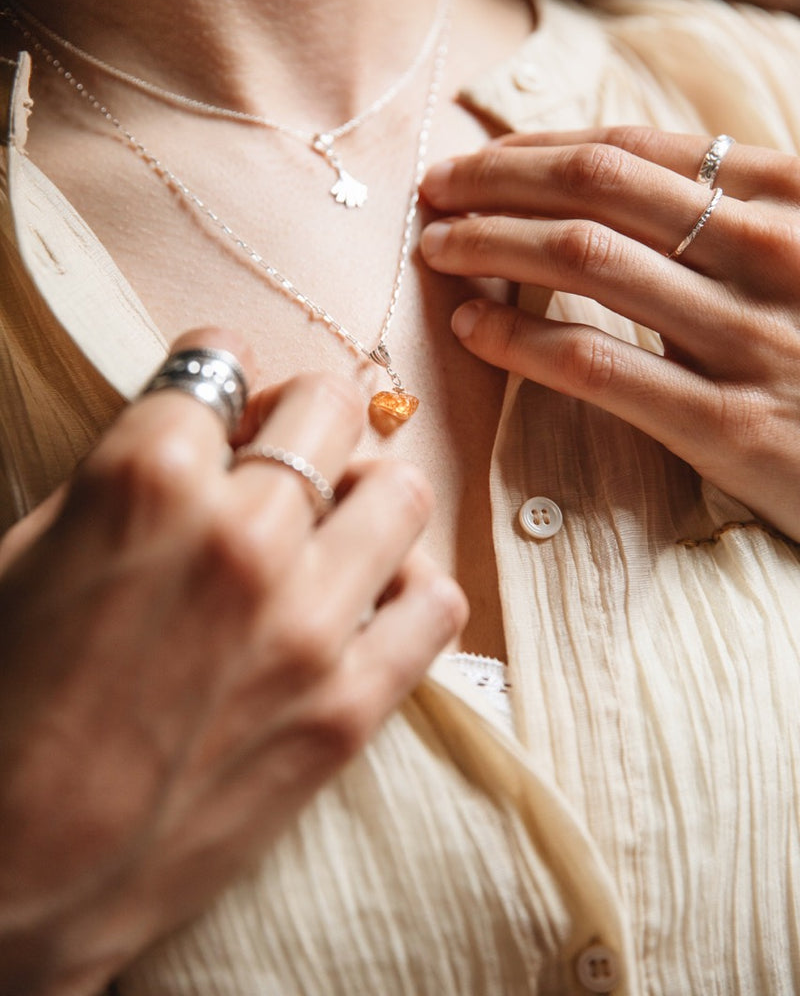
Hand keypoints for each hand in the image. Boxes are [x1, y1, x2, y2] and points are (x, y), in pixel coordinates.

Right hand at [0, 329, 465, 995]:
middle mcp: (241, 534)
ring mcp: (308, 622)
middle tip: (284, 449)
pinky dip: (409, 588)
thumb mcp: (30, 553)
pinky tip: (368, 602)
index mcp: (145, 479)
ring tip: (333, 523)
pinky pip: (437, 603)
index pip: (220, 363)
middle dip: (304, 413)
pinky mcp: (348, 708)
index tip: (224, 398)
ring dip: (366, 492)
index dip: (217, 374)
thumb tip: (204, 429)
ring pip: (400, 490)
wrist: (13, 876)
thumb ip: (126, 474)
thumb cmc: (2, 709)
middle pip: (330, 405)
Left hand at [420, 126, 799, 541]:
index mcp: (792, 198)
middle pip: (596, 189)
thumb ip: (740, 210)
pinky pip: (598, 364)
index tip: (477, 158)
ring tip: (437, 248)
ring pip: (585, 262)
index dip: (538, 148)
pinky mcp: (733, 427)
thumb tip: (624, 178)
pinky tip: (474, 329)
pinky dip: (520, 338)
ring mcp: (753, 339)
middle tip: (433, 191)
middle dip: (497, 181)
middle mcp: (772, 252)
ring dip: (490, 245)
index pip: (633, 150)